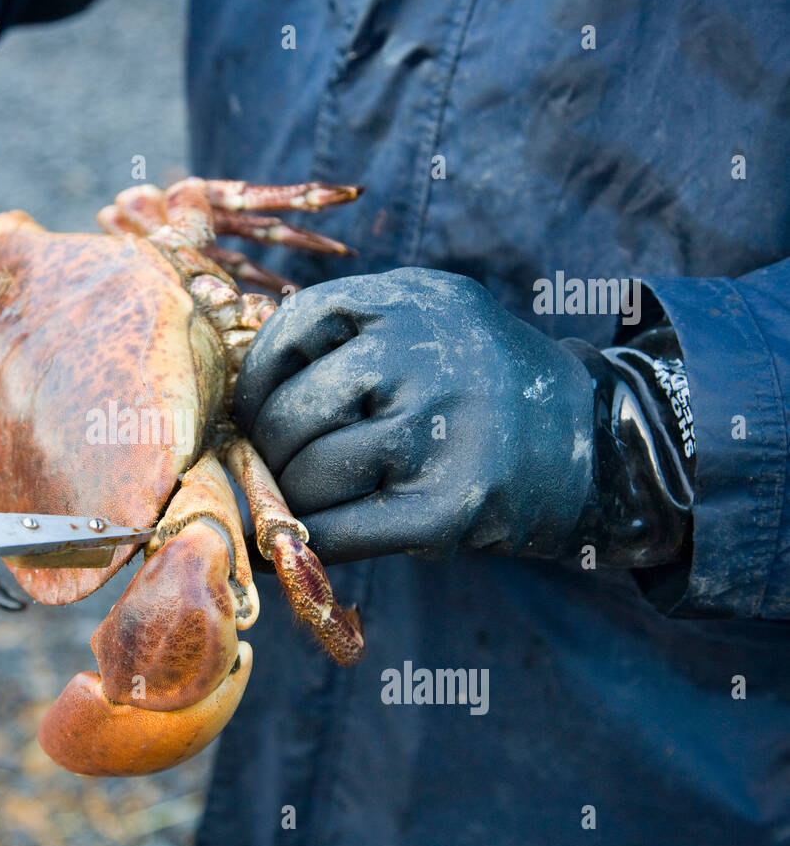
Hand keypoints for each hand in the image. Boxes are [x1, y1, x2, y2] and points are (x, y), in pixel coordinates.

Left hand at [234, 268, 595, 562]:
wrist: (601, 444)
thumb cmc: (486, 390)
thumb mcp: (435, 322)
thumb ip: (355, 335)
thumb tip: (243, 395)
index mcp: (414, 298)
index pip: (299, 322)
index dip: (260, 374)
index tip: (250, 407)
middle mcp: (424, 352)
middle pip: (295, 409)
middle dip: (268, 449)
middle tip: (268, 470)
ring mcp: (437, 428)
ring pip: (311, 473)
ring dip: (289, 499)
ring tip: (293, 505)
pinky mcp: (446, 505)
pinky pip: (339, 530)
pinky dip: (306, 543)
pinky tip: (295, 547)